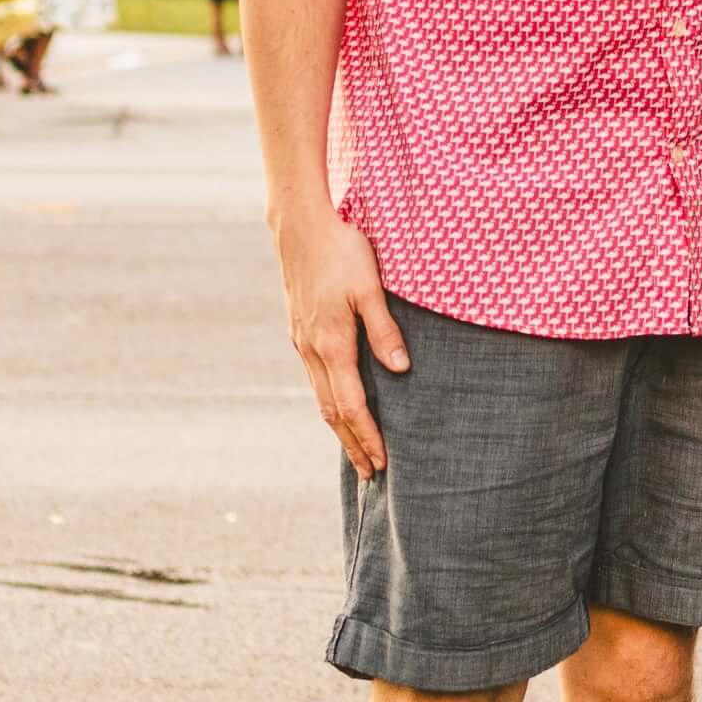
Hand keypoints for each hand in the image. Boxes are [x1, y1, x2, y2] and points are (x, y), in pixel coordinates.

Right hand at [276, 208, 405, 478]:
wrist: (300, 228)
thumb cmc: (342, 252)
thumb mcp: (370, 288)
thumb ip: (385, 330)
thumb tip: (401, 370)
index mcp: (331, 344)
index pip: (351, 404)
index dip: (367, 435)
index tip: (382, 461)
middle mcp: (312, 350)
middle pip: (332, 410)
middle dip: (352, 443)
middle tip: (370, 473)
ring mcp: (302, 342)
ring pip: (321, 396)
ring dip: (339, 427)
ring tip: (356, 451)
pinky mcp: (300, 332)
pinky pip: (316, 378)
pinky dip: (329, 402)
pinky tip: (340, 407)